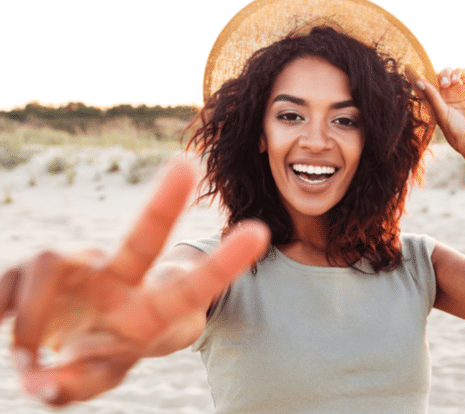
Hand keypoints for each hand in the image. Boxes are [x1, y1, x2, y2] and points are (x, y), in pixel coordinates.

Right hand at [0, 160, 269, 405]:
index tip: (258, 231)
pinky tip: (4, 320)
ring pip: (50, 262)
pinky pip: (6, 282)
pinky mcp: (32, 266)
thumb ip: (77, 384)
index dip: (224, 264)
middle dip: (165, 204)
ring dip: (32, 322)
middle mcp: (120, 275)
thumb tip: (41, 384)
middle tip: (186, 163)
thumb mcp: (101, 373)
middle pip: (145, 238)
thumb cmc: (102, 350)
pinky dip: (2, 309)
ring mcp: (78, 265)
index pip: (193, 287)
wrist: (74, 330)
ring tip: (30, 361)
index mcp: (150, 307)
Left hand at [415, 67, 464, 154]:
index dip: (419, 78)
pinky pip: (463, 72)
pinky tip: (455, 79)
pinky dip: (457, 71)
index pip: (425, 86)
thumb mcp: (441, 112)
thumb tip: (418, 81)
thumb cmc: (456, 130)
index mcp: (436, 103)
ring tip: (447, 83)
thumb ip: (431, 96)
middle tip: (439, 84)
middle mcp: (447, 95)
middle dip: (434, 75)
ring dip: (445, 73)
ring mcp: (459, 90)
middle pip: (437, 77)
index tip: (408, 69)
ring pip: (448, 72)